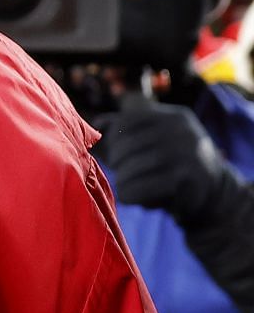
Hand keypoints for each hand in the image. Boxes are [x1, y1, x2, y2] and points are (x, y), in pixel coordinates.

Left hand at [94, 93, 235, 224]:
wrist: (215, 194)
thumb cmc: (173, 163)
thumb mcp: (155, 139)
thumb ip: (124, 128)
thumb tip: (97, 123)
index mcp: (175, 117)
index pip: (129, 119)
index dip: (114, 136)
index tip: (114, 150)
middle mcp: (183, 132)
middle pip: (129, 143)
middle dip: (117, 158)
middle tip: (117, 169)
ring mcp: (187, 156)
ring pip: (134, 165)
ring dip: (122, 178)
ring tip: (123, 183)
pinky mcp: (186, 183)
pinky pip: (143, 186)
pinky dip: (130, 193)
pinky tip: (129, 196)